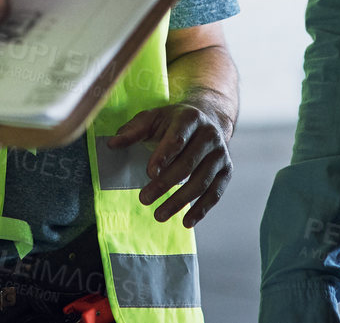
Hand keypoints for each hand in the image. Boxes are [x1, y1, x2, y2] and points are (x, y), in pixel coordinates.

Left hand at [106, 99, 232, 227]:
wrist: (208, 118)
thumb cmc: (173, 122)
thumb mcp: (152, 118)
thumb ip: (133, 131)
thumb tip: (112, 144)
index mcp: (190, 118)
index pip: (177, 139)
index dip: (164, 156)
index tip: (149, 173)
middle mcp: (210, 135)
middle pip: (188, 164)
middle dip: (165, 184)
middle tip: (144, 199)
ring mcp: (220, 154)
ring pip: (201, 181)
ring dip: (180, 201)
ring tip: (158, 215)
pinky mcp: (227, 170)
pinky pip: (215, 193)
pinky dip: (201, 209)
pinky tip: (186, 222)